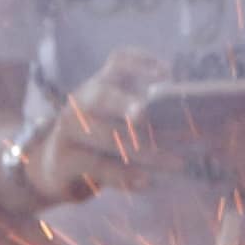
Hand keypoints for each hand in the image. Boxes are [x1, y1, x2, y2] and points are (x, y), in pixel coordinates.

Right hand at [13, 48, 179, 205]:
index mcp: (101, 85)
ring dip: (144, 151)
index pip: (117, 62)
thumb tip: (191, 123)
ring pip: (106, 137)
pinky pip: (97, 166)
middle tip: (143, 113)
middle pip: (102, 96)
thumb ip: (146, 117)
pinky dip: (124, 176)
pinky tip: (146, 182)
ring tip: (176, 163)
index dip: (141, 62)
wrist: (53, 169)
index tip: (167, 73)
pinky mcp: (64, 159)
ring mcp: (69, 130)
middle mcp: (82, 101)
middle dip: (123, 103)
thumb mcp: (116, 121)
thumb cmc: (97, 141)